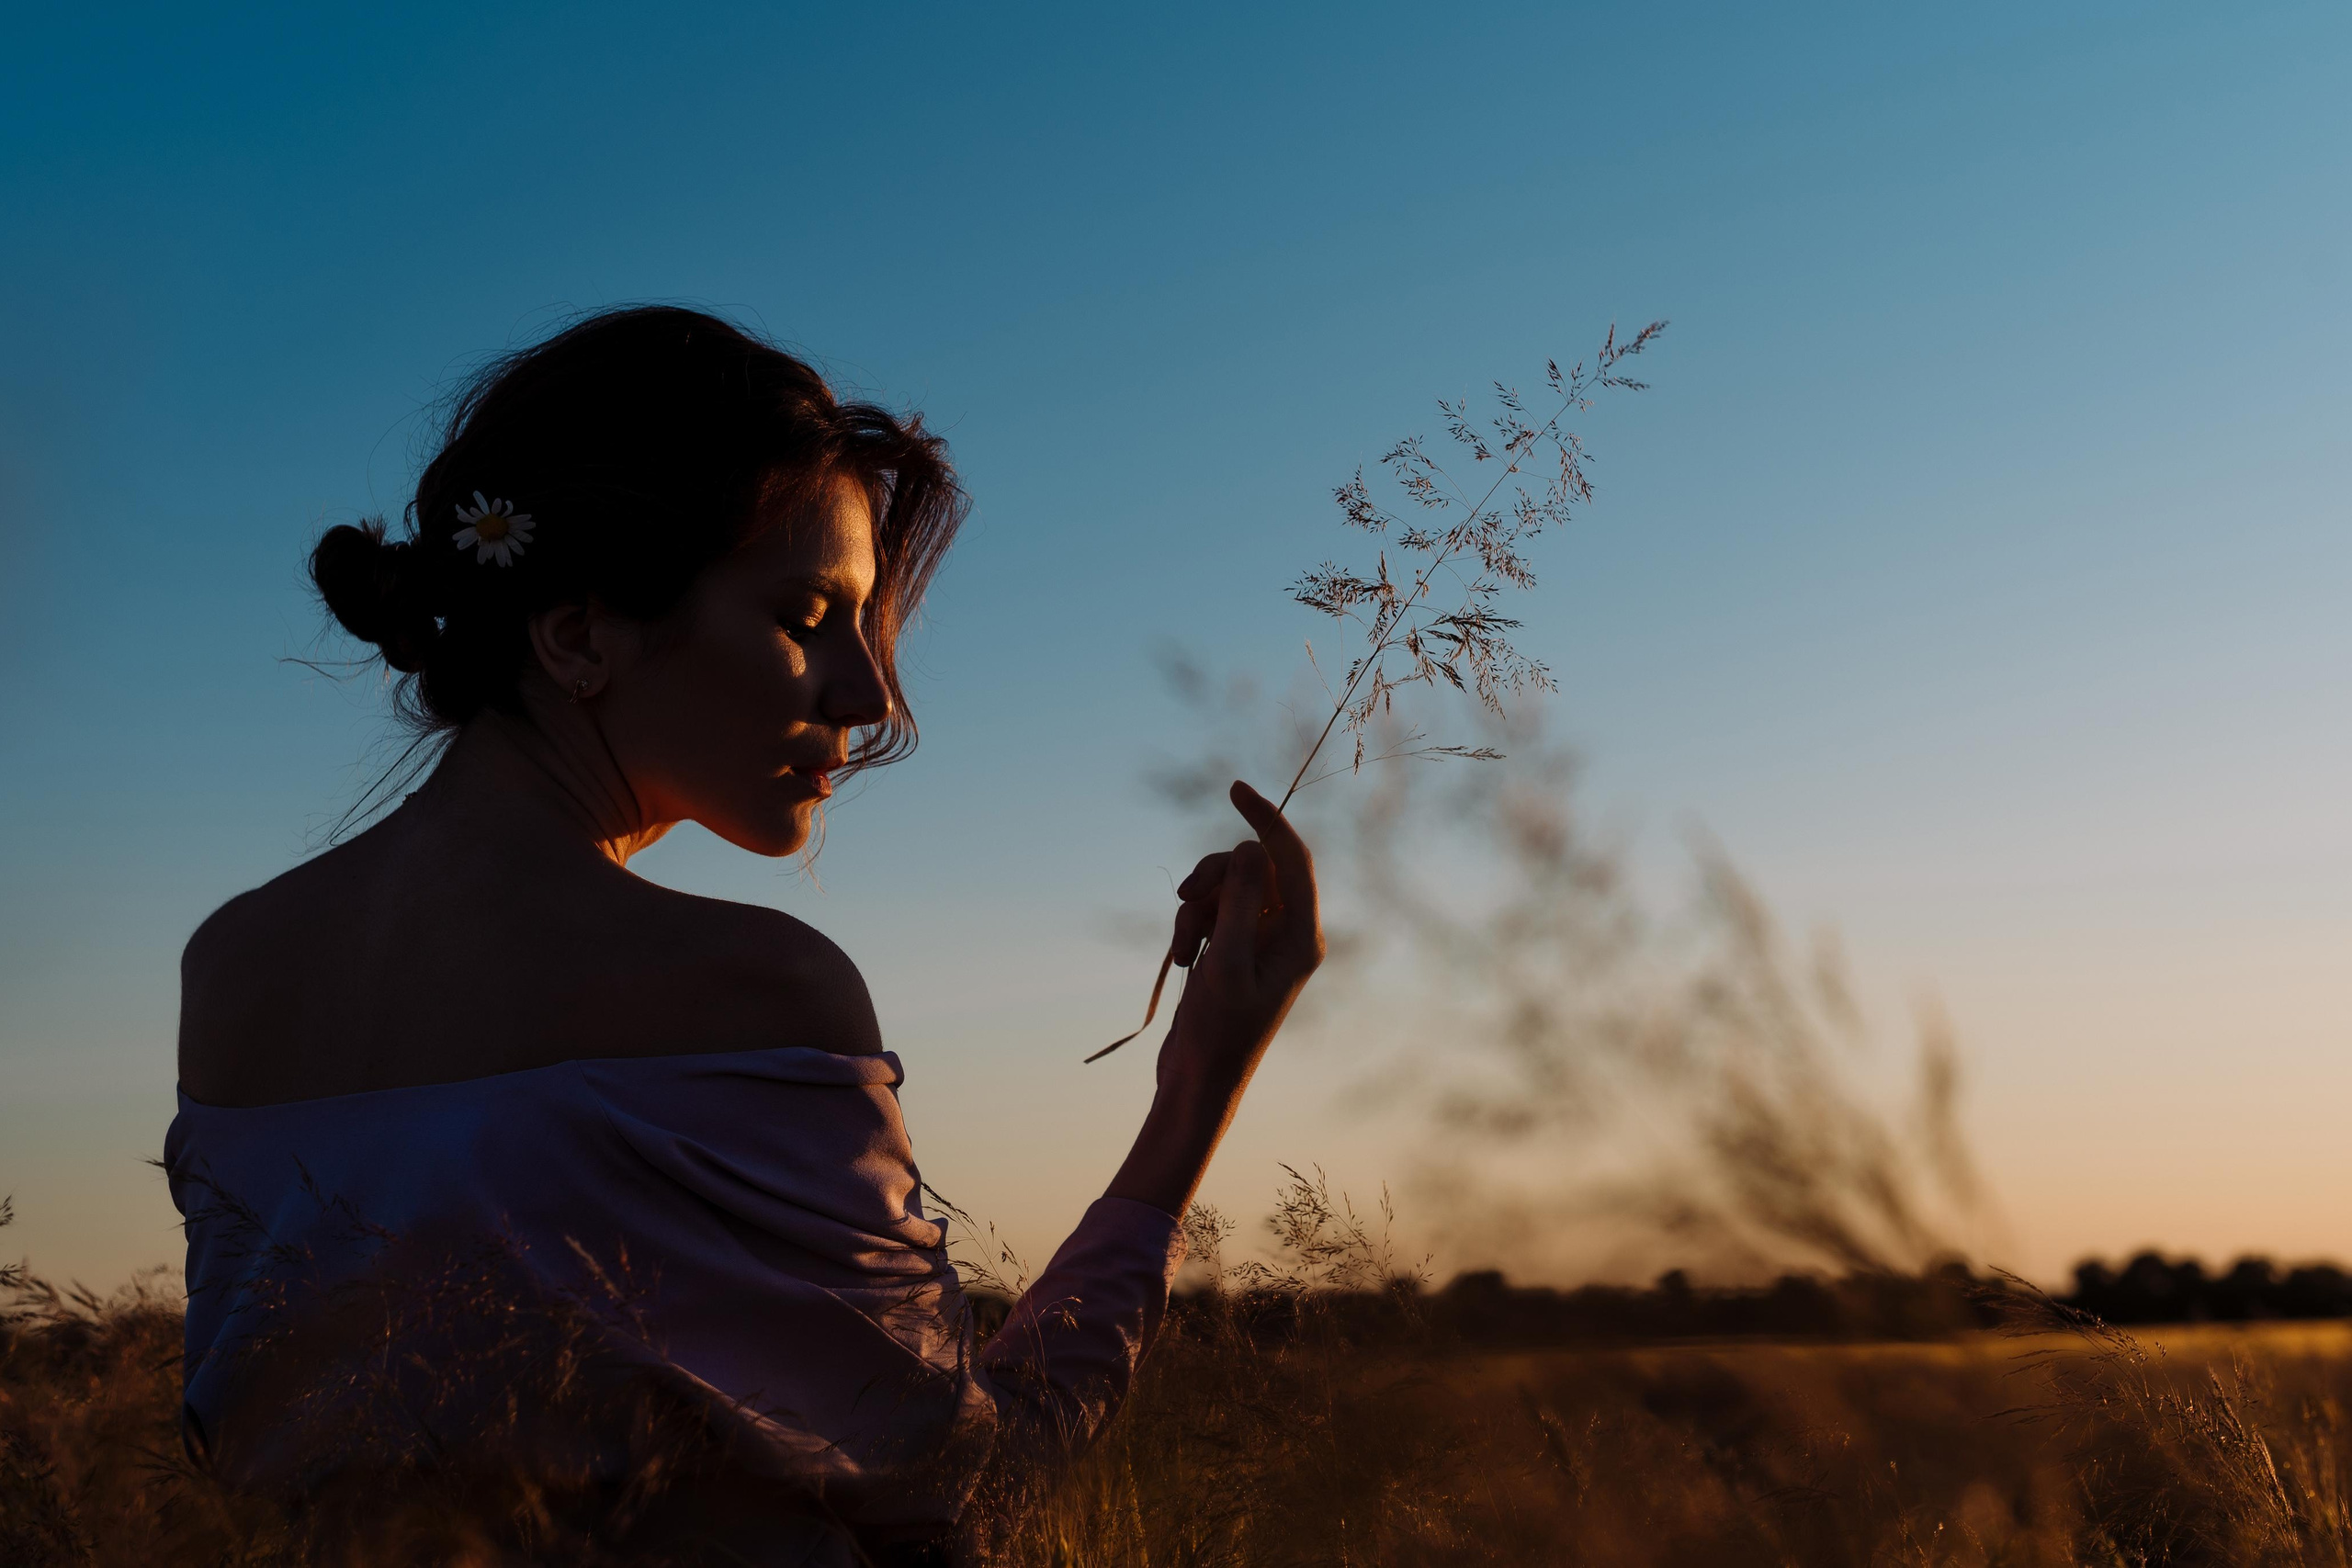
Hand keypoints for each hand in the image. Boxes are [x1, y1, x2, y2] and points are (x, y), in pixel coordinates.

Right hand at [1158, 780, 1324, 1090]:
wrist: (1199, 1079)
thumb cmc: (1217, 1032)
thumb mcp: (1227, 964)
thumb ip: (1241, 902)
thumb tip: (1253, 847)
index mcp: (1302, 937)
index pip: (1292, 858)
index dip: (1267, 818)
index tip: (1234, 788)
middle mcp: (1289, 933)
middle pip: (1253, 867)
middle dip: (1213, 878)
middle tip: (1185, 901)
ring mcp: (1262, 940)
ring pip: (1226, 885)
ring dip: (1196, 907)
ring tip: (1184, 947)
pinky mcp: (1236, 947)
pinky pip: (1212, 909)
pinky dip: (1191, 924)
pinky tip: (1181, 958)